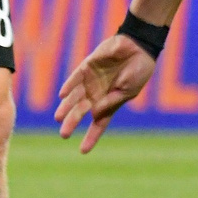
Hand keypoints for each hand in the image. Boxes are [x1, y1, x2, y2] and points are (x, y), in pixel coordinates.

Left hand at [56, 34, 155, 153]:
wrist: (138, 47)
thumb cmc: (138, 70)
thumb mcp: (129, 91)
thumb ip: (112, 101)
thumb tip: (95, 112)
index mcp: (110, 102)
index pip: (99, 122)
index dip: (91, 136)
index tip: (82, 151)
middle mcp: (97, 93)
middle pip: (82, 111)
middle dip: (73, 122)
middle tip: (64, 134)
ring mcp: (91, 81)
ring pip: (74, 97)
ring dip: (66, 107)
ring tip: (59, 117)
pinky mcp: (86, 67)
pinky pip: (74, 78)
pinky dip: (69, 86)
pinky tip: (63, 95)